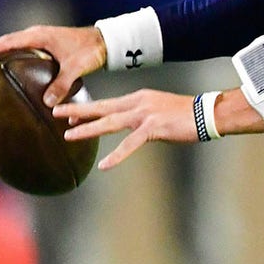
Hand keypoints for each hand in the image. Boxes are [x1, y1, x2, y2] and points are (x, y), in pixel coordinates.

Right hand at [0, 25, 106, 106]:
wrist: (105, 41)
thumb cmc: (91, 50)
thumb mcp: (77, 67)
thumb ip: (62, 84)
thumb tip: (47, 103)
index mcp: (36, 36)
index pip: (1, 44)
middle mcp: (34, 35)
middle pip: (0, 45)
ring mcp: (38, 39)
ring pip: (9, 48)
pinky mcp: (44, 46)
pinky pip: (20, 53)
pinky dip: (9, 62)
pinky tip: (8, 78)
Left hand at [53, 90, 197, 168]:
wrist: (207, 113)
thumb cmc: (186, 115)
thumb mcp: (159, 110)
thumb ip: (142, 117)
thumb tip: (130, 126)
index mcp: (139, 98)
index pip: (107, 104)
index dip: (87, 109)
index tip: (68, 114)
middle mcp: (138, 103)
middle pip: (102, 108)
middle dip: (78, 111)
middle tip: (56, 113)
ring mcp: (145, 114)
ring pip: (110, 122)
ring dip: (88, 129)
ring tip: (69, 135)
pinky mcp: (154, 128)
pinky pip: (130, 144)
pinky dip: (116, 155)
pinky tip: (104, 165)